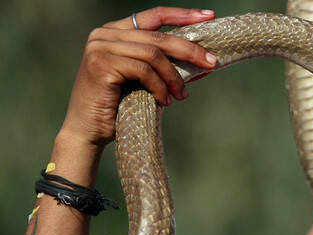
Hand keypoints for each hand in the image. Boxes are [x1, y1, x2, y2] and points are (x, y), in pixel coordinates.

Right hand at [58, 7, 218, 154]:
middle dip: (189, 50)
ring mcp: (100, 47)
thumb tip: (206, 62)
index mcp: (115, 32)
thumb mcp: (146, 81)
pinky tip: (165, 101)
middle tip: (212, 63)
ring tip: (182, 95)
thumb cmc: (119, 108)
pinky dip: (159, 87)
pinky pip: (144, 70)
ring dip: (174, 76)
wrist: (89, 131)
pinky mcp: (101, 64)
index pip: (154, 16)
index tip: (209, 16)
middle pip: (158, 36)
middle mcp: (104, 34)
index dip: (183, 15)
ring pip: (153, 54)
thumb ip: (167, 67)